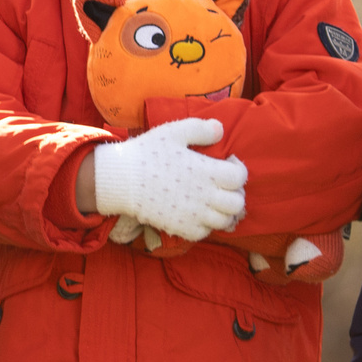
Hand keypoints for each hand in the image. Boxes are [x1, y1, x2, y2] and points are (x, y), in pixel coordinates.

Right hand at [82, 118, 246, 241]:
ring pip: (226, 221)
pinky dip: (207, 225)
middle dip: (235, 193)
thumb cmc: (147, 153)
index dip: (238, 169)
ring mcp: (194, 215)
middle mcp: (205, 196)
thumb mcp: (172, 132)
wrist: (121, 180)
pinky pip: (205, 233)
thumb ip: (200, 129)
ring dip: (224, 211)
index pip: (240, 177)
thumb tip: (220, 128)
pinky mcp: (182, 227)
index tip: (227, 163)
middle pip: (238, 203)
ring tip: (213, 201)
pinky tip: (198, 213)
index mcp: (206, 171)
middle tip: (222, 185)